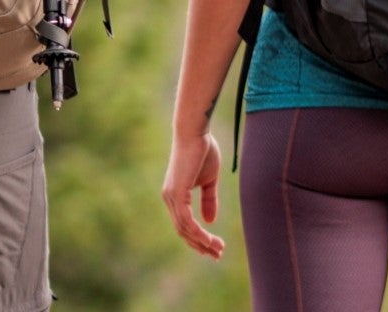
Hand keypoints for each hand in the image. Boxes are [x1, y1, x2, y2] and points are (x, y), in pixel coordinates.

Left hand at [163, 127, 225, 258]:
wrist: (195, 132)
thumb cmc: (202, 151)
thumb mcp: (209, 180)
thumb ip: (209, 200)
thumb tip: (210, 221)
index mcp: (175, 195)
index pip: (184, 225)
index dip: (199, 238)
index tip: (215, 247)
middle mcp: (169, 198)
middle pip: (183, 232)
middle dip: (201, 246)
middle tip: (218, 255)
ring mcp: (171, 196)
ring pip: (184, 229)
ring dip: (202, 242)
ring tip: (218, 249)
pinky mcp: (177, 193)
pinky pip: (186, 221)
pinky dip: (198, 233)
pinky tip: (209, 239)